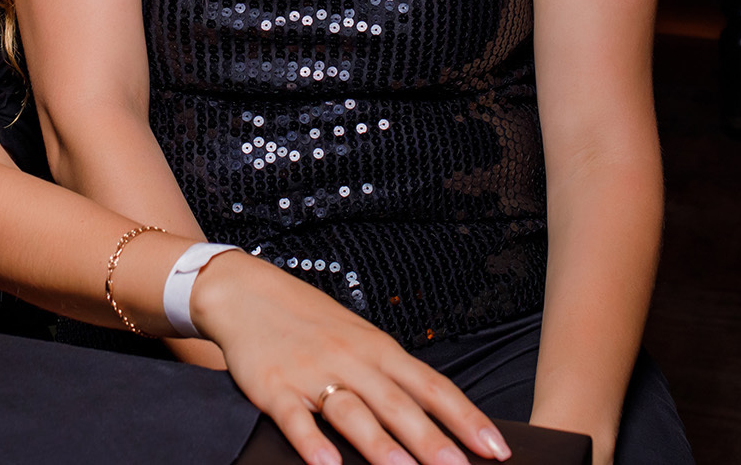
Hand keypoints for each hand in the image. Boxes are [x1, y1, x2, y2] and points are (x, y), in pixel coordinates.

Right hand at [191, 252, 511, 464]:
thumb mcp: (359, 338)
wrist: (245, 292)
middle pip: (399, 404)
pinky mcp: (273, 387)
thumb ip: (392, 375)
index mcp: (379, 349)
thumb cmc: (308, 320)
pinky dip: (312, 442)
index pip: (432, 386)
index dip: (465, 418)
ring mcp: (312, 373)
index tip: (495, 447)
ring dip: (380, 445)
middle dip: (433, 441)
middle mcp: (352, 360)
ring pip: (353, 412)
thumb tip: (435, 413)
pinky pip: (295, 419)